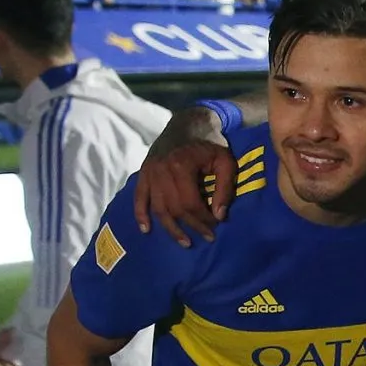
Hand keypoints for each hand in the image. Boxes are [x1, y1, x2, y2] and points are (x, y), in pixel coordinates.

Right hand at [133, 110, 234, 246]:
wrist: (189, 123)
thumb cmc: (211, 143)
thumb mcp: (225, 162)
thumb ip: (225, 188)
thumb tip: (219, 216)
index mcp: (181, 165)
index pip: (190, 202)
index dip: (203, 218)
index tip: (216, 226)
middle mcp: (161, 170)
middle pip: (174, 208)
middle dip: (192, 226)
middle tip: (207, 237)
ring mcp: (150, 171)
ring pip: (157, 207)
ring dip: (170, 228)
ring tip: (185, 242)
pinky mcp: (144, 172)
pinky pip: (139, 197)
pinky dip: (140, 214)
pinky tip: (146, 229)